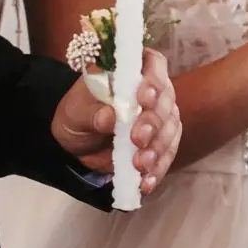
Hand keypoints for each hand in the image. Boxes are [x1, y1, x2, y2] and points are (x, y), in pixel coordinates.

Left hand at [52, 49, 181, 193]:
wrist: (77, 144)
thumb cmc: (77, 114)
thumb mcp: (76, 111)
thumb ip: (92, 111)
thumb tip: (109, 116)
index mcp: (132, 71)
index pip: (153, 65)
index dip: (154, 79)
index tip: (143, 98)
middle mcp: (154, 91)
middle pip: (166, 100)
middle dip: (154, 121)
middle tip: (138, 139)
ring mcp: (161, 118)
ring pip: (171, 129)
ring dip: (157, 148)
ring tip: (140, 165)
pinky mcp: (162, 143)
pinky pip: (167, 155)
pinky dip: (158, 169)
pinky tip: (146, 182)